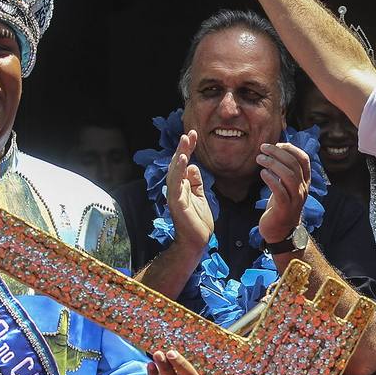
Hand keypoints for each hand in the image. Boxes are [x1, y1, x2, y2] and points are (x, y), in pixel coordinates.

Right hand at [165, 131, 213, 251]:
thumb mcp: (200, 196)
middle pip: (177, 164)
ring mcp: (175, 195)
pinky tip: (183, 160)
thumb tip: (193, 166)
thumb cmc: (198, 221)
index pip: (184, 163)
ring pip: (175, 171)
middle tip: (189, 133)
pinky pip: (176, 184)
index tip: (194, 135)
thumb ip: (196, 182)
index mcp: (182, 186)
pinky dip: (179, 171)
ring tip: (184, 141)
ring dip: (179, 155)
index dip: (188, 149)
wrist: (196, 241)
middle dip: (183, 148)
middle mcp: (176, 188)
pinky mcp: (176, 202)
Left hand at [257, 142, 310, 244]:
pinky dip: (271, 180)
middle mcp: (303, 189)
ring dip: (273, 164)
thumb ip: (284, 172)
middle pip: (294, 165)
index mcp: (304, 182)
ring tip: (259, 158)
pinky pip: (280, 191)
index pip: (304, 159)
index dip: (291, 148)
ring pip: (289, 176)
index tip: (277, 144)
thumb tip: (275, 152)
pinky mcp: (285, 209)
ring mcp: (295, 199)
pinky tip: (262, 173)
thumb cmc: (281, 206)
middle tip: (263, 147)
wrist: (281, 232)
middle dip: (278, 153)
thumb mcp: (286, 187)